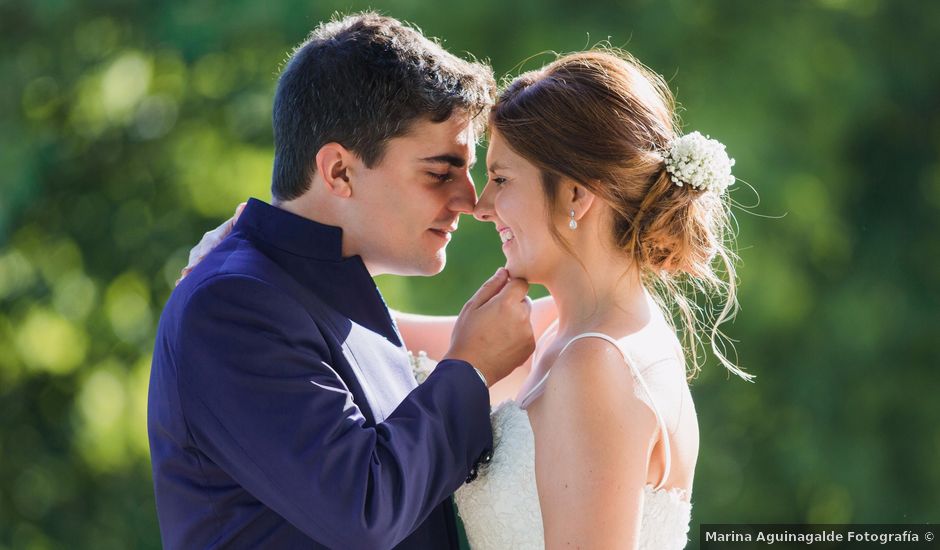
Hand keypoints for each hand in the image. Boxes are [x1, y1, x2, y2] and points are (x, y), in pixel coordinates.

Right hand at [176, 202, 245, 284]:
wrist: (243, 239)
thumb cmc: (245, 233)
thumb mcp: (244, 226)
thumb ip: (242, 218)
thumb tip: (243, 206)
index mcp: (217, 235)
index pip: (211, 241)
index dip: (208, 249)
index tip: (204, 257)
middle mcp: (206, 244)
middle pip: (199, 254)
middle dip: (195, 262)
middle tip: (190, 271)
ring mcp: (201, 254)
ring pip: (193, 262)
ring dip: (188, 271)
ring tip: (183, 280)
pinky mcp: (201, 264)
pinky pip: (192, 270)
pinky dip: (186, 277)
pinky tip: (179, 284)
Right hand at [444, 268, 535, 385]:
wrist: (470, 370)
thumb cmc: (466, 335)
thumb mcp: (472, 306)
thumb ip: (491, 286)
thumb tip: (504, 272)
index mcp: (507, 302)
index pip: (521, 283)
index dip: (510, 286)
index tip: (500, 295)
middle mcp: (522, 316)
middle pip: (524, 300)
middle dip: (512, 304)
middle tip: (492, 318)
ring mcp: (528, 333)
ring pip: (525, 318)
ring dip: (515, 320)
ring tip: (495, 334)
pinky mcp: (530, 347)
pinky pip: (526, 334)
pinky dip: (517, 335)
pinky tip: (501, 344)